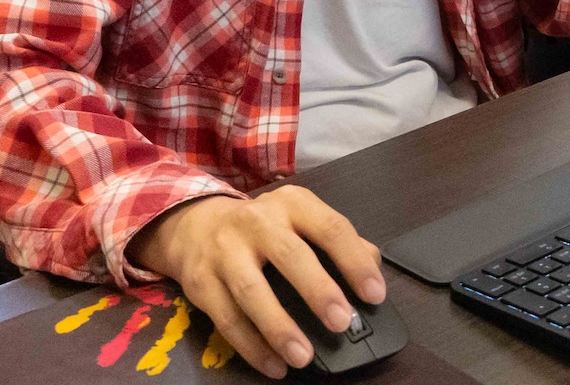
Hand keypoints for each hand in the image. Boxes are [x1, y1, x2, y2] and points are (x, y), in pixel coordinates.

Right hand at [128, 187, 384, 378]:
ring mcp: (224, 251)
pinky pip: (227, 319)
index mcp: (292, 204)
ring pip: (251, 290)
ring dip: (278, 327)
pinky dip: (251, 347)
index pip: (330, 227)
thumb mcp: (300, 219)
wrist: (195, 225)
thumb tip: (372, 268)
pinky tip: (274, 364)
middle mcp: (257, 222)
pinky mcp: (201, 282)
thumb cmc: (263, 227)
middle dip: (317, 290)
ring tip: (302, 356)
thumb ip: (336, 240)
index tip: (374, 294)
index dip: (354, 262)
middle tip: (341, 322)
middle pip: (289, 255)